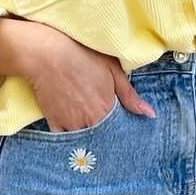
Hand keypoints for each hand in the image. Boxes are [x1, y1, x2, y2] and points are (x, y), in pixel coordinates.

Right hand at [21, 25, 155, 132]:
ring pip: (85, 140)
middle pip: (104, 137)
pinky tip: (74, 130)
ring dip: (90, 137)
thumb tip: (150, 114)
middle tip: (104, 123)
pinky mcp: (54, 123)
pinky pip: (65, 139)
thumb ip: (130, 95)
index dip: (122, 128)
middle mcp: (91, 122)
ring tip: (90, 126)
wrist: (46, 54)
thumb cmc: (81, 56)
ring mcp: (71, 125)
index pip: (121, 130)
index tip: (122, 125)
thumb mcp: (112, 69)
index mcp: (108, 110)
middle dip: (107, 135)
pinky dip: (71, 138)